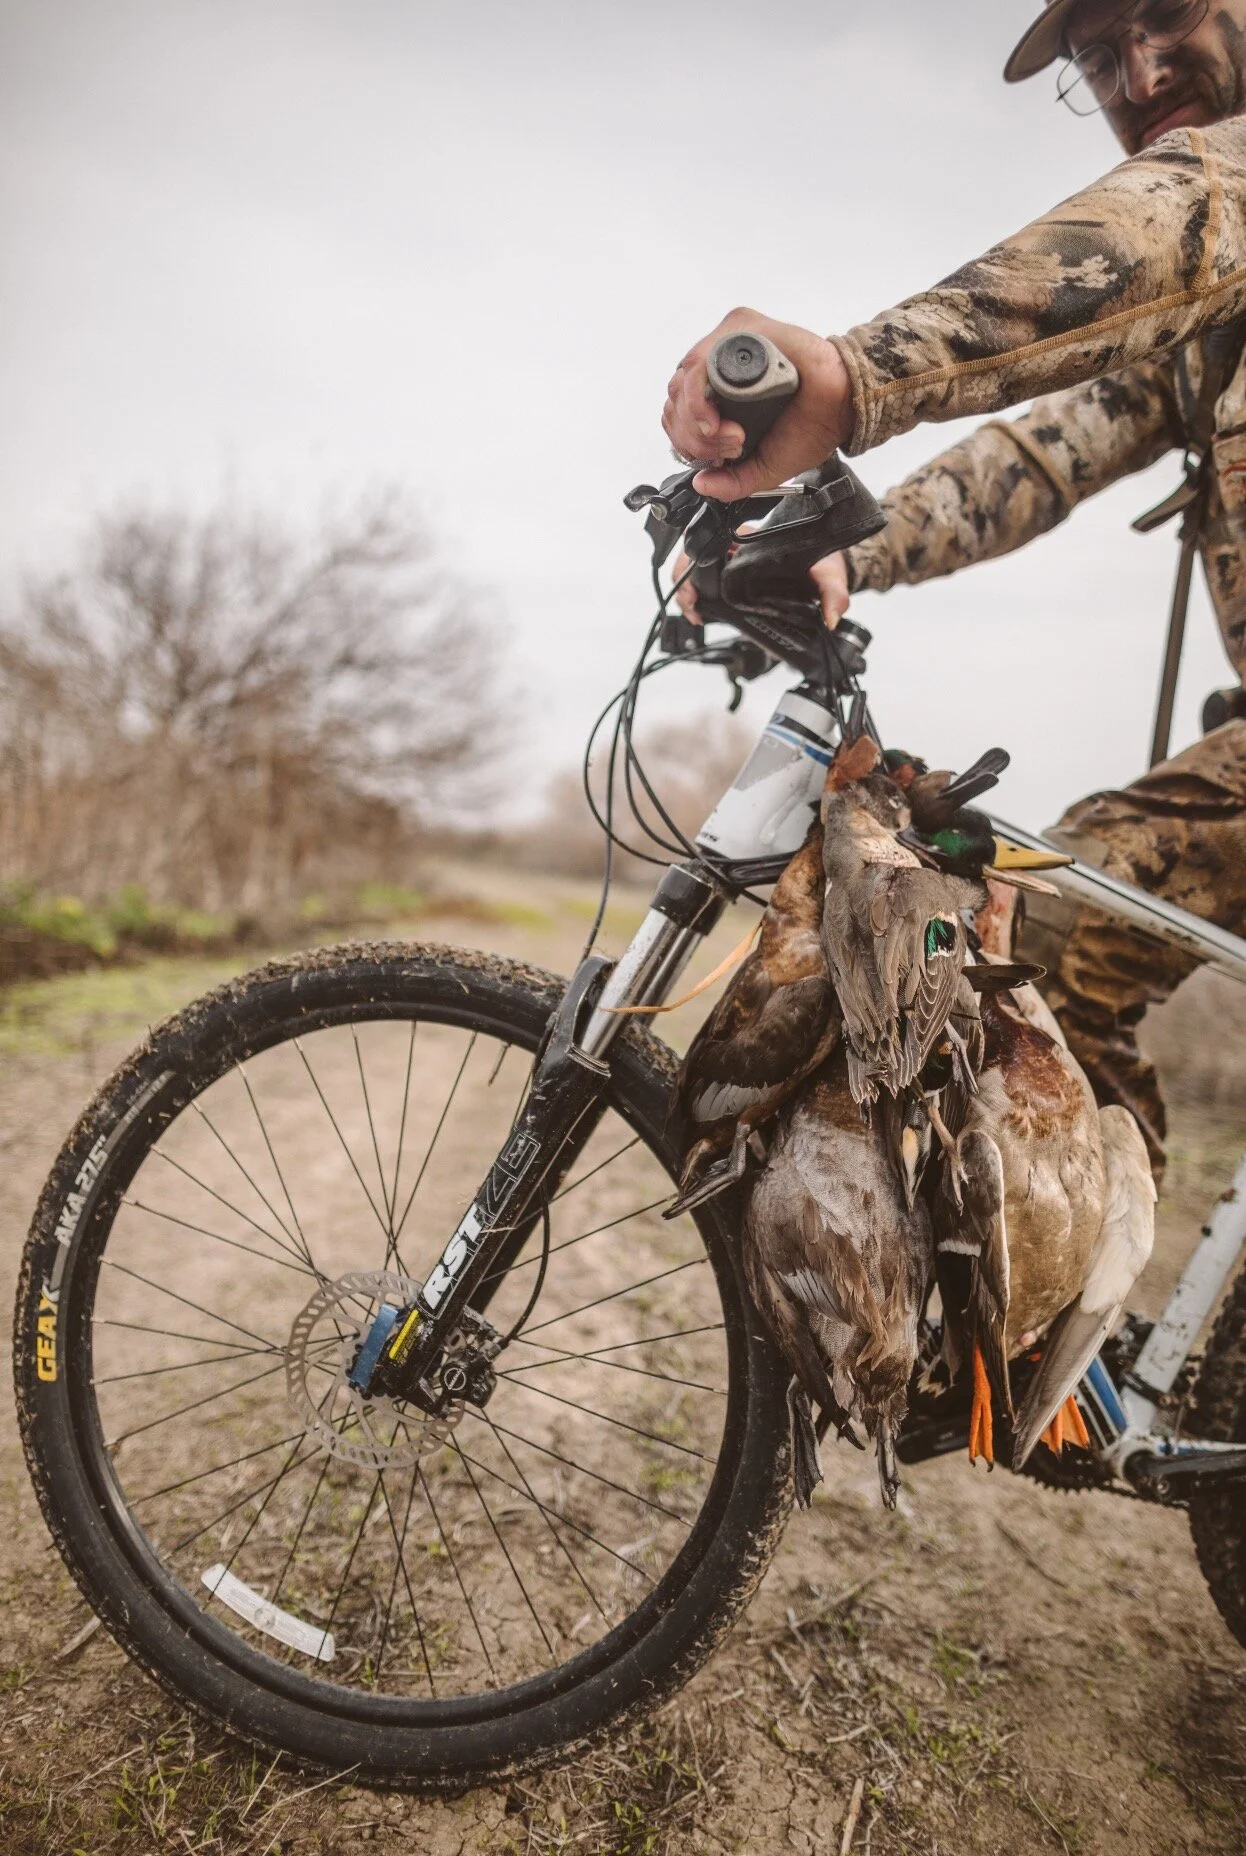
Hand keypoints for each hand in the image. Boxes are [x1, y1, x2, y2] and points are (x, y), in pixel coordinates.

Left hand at [662, 308, 852, 500]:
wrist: (842, 405)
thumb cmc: (809, 427)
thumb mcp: (764, 468)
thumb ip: (732, 483)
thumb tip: (700, 484)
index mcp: (718, 396)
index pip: (678, 415)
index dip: (688, 442)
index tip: (717, 459)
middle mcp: (718, 370)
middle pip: (675, 401)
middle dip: (695, 437)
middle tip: (731, 448)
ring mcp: (727, 347)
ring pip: (682, 384)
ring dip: (698, 422)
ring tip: (734, 436)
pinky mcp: (740, 330)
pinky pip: (699, 361)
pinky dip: (698, 397)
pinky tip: (717, 419)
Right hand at [673, 547, 850, 630]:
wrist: (825, 574)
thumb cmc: (822, 567)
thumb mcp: (828, 577)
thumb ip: (833, 594)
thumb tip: (830, 616)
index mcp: (754, 538)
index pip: (714, 538)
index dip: (697, 558)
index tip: (697, 584)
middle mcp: (738, 548)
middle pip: (697, 555)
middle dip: (685, 579)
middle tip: (691, 603)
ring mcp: (732, 564)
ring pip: (695, 570)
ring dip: (687, 589)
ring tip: (694, 612)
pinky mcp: (732, 581)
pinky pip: (706, 584)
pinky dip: (696, 597)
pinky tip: (699, 613)